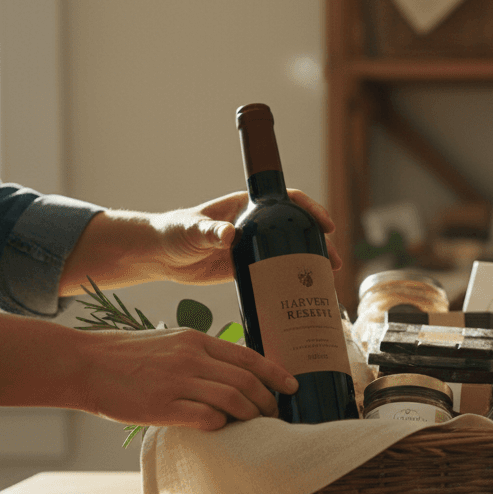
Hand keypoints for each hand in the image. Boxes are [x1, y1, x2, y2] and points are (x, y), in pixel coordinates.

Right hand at [78, 327, 298, 429]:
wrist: (85, 364)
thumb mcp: (169, 341)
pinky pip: (206, 417)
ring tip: (256, 424)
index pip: (247, 356)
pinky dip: (222, 424)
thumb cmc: (128, 355)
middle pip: (246, 380)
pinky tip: (223, 428)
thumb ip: (200, 353)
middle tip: (275, 413)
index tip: (292, 386)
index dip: (275, 373)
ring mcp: (177, 382)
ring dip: (251, 415)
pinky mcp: (162, 406)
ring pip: (232, 399)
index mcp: (195, 340)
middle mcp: (190, 358)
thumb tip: (233, 369)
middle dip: (268, 400)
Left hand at [152, 190, 341, 284]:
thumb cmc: (174, 232)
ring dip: (310, 263)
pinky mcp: (248, 268)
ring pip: (290, 251)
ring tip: (328, 278)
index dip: (310, 210)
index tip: (325, 225)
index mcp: (247, 205)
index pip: (287, 201)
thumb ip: (210, 231)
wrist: (159, 256)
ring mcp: (254, 246)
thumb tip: (229, 234)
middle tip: (333, 261)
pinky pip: (275, 272)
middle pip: (296, 227)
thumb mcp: (193, 229)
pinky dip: (291, 280)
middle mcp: (256, 224)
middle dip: (320, 242)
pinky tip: (304, 292)